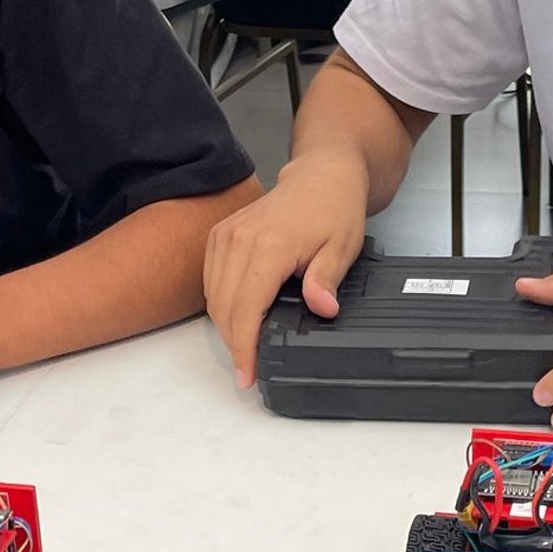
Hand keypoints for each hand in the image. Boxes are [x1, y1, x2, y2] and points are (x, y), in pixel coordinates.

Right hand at [203, 151, 369, 385]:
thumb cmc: (333, 210)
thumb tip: (323, 309)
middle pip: (224, 308)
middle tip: (249, 368)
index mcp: (269, 246)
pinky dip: (221, 303)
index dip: (244, 348)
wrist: (320, 177)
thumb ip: (326, 280)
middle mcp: (239, 239)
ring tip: (246, 346)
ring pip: (213, 296)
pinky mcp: (220, 234)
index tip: (247, 375)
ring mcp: (226, 235)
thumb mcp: (342, 247)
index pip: (246, 309)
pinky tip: (239, 316)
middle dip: (234, 343)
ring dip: (226, 326)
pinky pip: (210, 279)